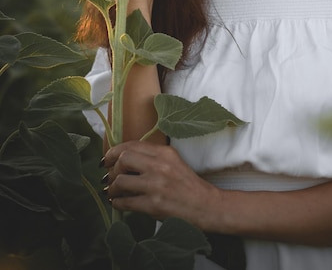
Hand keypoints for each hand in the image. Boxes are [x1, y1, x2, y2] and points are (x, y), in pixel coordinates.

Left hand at [103, 141, 220, 228]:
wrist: (206, 206)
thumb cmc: (188, 185)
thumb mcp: (174, 162)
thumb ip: (153, 157)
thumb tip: (124, 159)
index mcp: (165, 152)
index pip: (132, 145)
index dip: (114, 151)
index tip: (106, 159)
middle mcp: (159, 165)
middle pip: (123, 159)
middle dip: (112, 168)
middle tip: (109, 176)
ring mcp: (156, 185)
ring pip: (121, 181)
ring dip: (113, 188)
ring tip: (113, 191)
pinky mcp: (154, 205)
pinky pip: (126, 202)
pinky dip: (117, 202)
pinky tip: (118, 203)